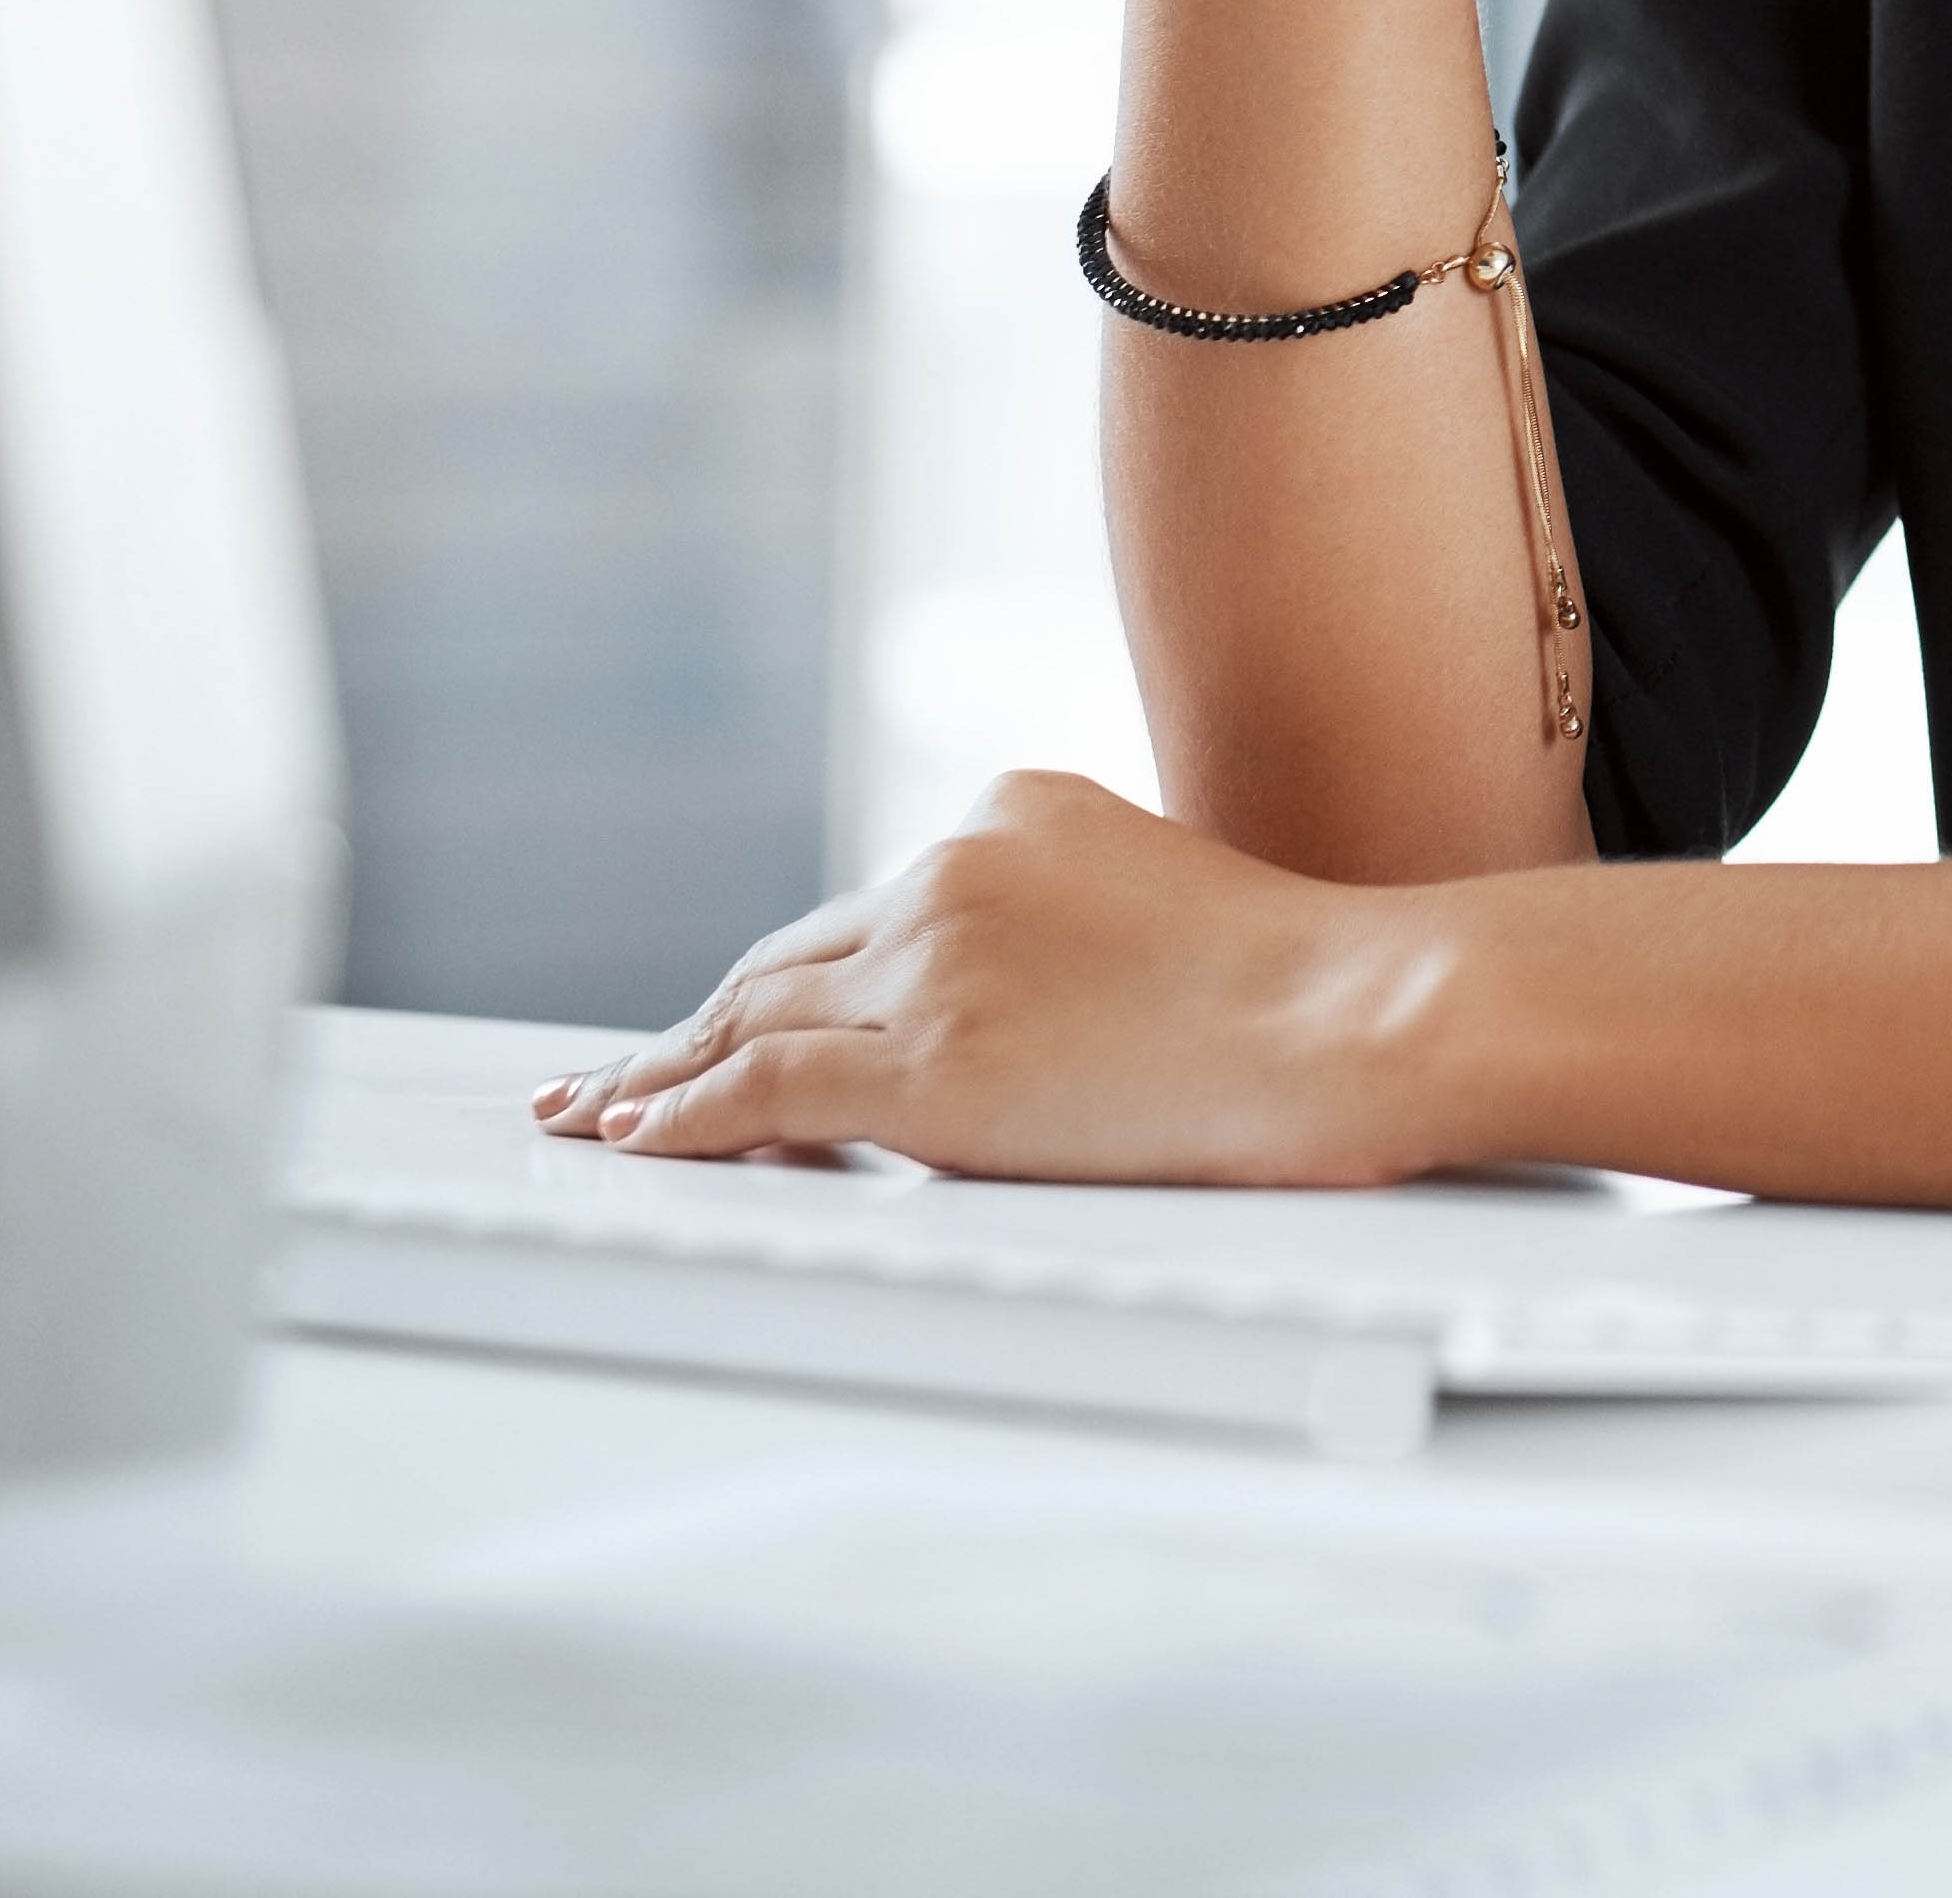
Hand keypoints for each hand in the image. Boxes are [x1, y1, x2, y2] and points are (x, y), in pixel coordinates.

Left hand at [531, 771, 1480, 1183]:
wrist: (1356, 1013)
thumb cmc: (1312, 986)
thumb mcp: (1170, 905)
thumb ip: (1079, 934)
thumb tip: (1053, 1013)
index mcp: (1011, 811)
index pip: (869, 911)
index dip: (788, 976)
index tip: (732, 1010)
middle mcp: (950, 866)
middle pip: (784, 960)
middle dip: (694, 1020)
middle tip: (615, 1070)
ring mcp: (930, 963)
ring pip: (749, 1019)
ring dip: (659, 1074)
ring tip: (595, 1114)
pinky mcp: (923, 1067)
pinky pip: (758, 1094)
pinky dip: (679, 1118)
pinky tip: (635, 1140)